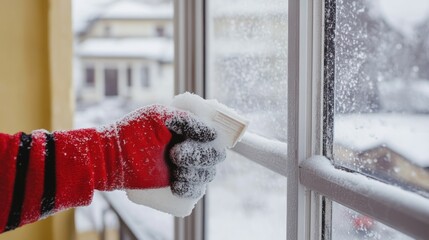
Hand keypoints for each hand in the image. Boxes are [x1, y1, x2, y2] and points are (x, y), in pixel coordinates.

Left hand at [99, 105, 225, 196]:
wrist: (111, 157)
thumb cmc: (133, 132)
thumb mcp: (158, 116)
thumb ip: (186, 120)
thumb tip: (212, 134)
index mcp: (188, 130)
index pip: (214, 136)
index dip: (211, 140)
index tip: (194, 141)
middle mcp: (191, 148)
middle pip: (214, 156)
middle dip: (200, 157)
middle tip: (175, 156)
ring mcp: (185, 167)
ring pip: (207, 174)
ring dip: (195, 173)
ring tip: (175, 171)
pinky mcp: (177, 184)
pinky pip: (196, 190)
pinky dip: (191, 188)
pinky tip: (177, 185)